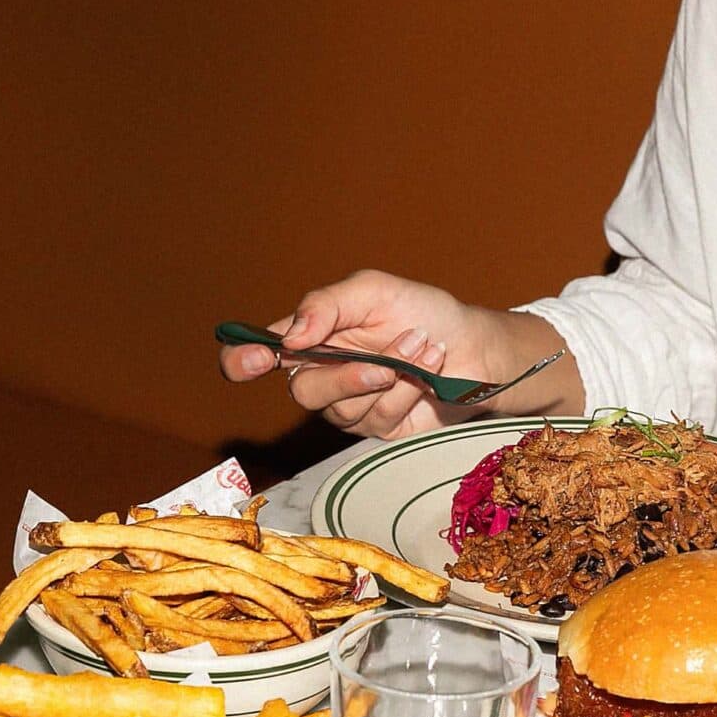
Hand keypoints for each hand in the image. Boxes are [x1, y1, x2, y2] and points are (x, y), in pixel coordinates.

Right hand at [219, 270, 523, 438]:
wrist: (474, 345)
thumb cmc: (423, 311)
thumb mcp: (374, 290)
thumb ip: (327, 304)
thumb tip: (291, 336)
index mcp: (309, 337)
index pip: (255, 354)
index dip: (242, 361)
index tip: (255, 363)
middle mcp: (322, 375)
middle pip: (302, 392)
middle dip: (346, 376)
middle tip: (386, 360)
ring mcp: (350, 406)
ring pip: (344, 409)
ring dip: (390, 376)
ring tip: (423, 348)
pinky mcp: (379, 427)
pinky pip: (378, 419)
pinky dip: (407, 392)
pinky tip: (428, 372)